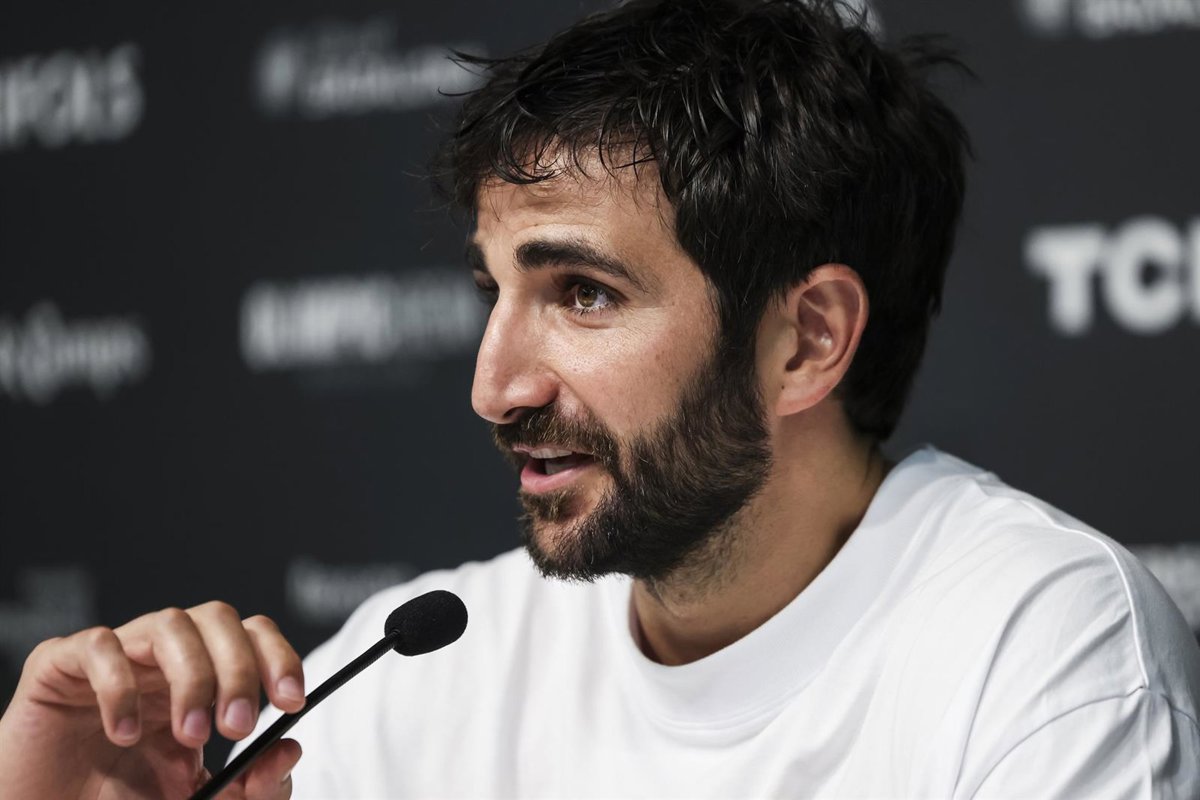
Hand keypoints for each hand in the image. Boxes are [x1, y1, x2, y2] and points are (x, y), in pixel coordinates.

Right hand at [0, 602, 306, 798]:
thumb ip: (250, 787)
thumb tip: (289, 750)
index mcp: (201, 677)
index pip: (252, 636)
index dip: (277, 659)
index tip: (291, 703)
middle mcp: (162, 659)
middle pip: (218, 619)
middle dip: (238, 670)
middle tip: (236, 728)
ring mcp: (115, 656)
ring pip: (169, 623)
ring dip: (191, 677)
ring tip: (188, 737)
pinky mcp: (60, 666)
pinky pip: (98, 647)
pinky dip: (120, 687)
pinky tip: (123, 734)